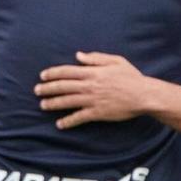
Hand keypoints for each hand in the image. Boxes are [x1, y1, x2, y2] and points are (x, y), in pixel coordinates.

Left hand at [35, 52, 157, 128]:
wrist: (143, 95)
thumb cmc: (131, 77)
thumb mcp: (116, 61)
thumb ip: (96, 58)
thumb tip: (78, 55)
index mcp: (93, 72)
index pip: (67, 71)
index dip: (53, 73)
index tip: (42, 76)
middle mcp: (89, 86)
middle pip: (63, 86)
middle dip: (47, 88)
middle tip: (37, 91)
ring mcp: (92, 100)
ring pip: (67, 101)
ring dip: (53, 103)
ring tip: (43, 105)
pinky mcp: (97, 113)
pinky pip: (79, 117)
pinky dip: (68, 121)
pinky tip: (60, 124)